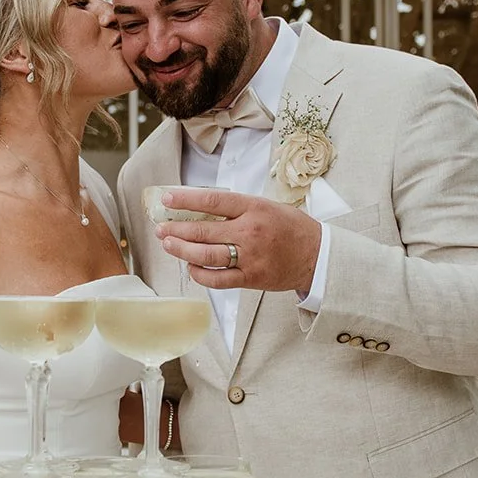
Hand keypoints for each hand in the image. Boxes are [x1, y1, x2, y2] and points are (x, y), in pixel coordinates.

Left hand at [156, 188, 321, 293]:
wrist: (317, 255)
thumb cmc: (291, 227)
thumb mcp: (266, 206)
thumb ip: (237, 208)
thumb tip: (201, 207)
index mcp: (254, 208)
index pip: (213, 201)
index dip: (186, 200)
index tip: (167, 199)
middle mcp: (250, 232)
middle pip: (204, 231)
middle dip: (177, 229)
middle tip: (161, 227)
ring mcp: (250, 257)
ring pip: (206, 255)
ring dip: (182, 250)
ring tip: (168, 244)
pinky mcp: (251, 278)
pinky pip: (218, 279)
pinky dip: (200, 274)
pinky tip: (191, 267)